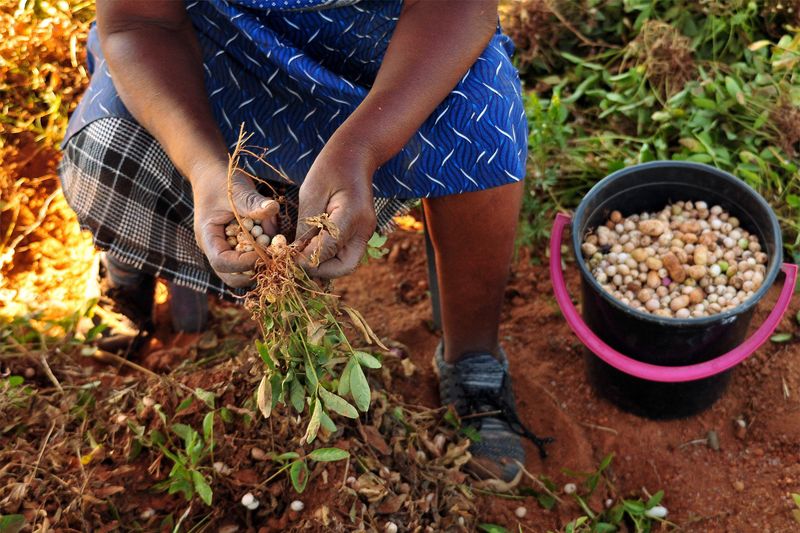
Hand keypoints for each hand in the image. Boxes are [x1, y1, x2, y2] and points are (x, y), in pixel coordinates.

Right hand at [192, 164, 278, 287]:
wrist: (214, 174)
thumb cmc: (221, 180)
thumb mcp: (237, 189)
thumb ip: (253, 202)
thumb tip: (273, 208)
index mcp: (209, 237)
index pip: (222, 262)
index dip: (244, 263)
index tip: (265, 253)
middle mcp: (216, 248)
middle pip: (232, 276)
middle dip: (254, 271)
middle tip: (275, 259)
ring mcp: (227, 249)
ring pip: (244, 272)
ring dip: (262, 264)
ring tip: (276, 245)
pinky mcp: (239, 246)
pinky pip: (253, 258)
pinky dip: (265, 253)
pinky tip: (274, 237)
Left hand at [294, 146, 376, 278]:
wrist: (355, 154)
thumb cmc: (331, 168)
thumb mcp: (311, 194)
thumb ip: (306, 226)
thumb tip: (295, 254)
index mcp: (352, 216)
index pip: (328, 250)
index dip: (307, 259)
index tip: (288, 258)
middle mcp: (363, 229)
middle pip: (344, 267)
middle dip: (319, 270)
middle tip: (295, 263)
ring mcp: (364, 233)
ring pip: (345, 264)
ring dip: (323, 265)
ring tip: (300, 256)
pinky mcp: (360, 233)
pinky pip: (344, 254)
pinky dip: (327, 257)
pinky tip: (310, 248)